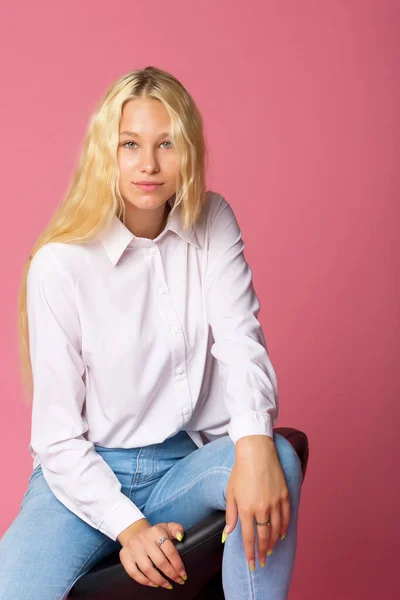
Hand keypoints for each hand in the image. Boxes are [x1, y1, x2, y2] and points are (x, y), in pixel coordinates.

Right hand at [118, 519, 187, 588]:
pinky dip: (144, 581)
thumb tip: (180, 537)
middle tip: (178, 581)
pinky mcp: (125, 555)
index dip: (178, 565)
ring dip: (159, 580)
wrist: (135, 532)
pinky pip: (133, 572)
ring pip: (147, 569)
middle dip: (171, 574)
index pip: (170, 551)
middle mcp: (144, 539)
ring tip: (167, 585)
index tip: (183, 574)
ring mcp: (133, 548)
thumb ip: (177, 529)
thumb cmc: (155, 533)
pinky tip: (153, 584)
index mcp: (156, 532)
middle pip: (160, 562)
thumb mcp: (167, 527)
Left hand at [222, 435, 290, 569]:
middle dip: (263, 552)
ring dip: (274, 542)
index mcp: (246, 509)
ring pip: (277, 529)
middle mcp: (262, 508)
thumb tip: (228, 534)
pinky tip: (282, 535)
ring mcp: (275, 502)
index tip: (251, 563)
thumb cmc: (241, 471)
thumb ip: (230, 515)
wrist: (256, 452)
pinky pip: (287, 517)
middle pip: (264, 537)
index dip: (250, 553)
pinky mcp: (285, 495)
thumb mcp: (231, 492)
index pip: (249, 538)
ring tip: (270, 550)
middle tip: (262, 562)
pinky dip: (285, 528)